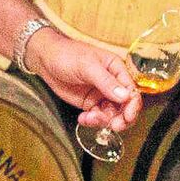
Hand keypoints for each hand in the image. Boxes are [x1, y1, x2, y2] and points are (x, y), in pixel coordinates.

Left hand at [25, 29, 141, 132]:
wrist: (46, 59)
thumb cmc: (67, 54)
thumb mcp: (87, 66)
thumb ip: (106, 81)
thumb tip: (125, 96)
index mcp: (117, 69)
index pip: (132, 90)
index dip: (133, 106)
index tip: (128, 117)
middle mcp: (112, 83)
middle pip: (126, 106)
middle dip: (121, 118)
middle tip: (114, 125)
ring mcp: (101, 94)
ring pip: (112, 114)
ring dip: (103, 120)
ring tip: (89, 118)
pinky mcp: (90, 103)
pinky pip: (98, 117)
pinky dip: (92, 121)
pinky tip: (83, 118)